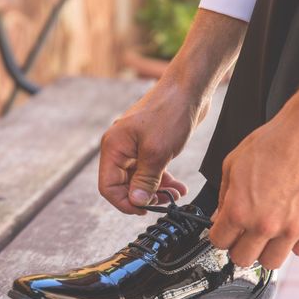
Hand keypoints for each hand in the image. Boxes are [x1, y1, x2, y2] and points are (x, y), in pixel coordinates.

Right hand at [97, 9, 247, 214]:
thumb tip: (135, 202)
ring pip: (138, 180)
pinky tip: (178, 186)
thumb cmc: (170, 112)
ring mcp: (134, 147)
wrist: (189, 88)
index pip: (108, 186)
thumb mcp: (157, 153)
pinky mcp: (149, 146)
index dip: (124, 202)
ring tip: (175, 195)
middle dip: (143, 197)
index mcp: (114, 147)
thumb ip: (145, 180)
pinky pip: (150, 171)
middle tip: (163, 202)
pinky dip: (163, 181)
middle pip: (123, 185)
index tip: (144, 209)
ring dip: (156, 191)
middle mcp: (120, 148)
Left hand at [209, 120, 298, 268]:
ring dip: (266, 250)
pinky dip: (295, 242)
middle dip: (240, 247)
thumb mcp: (232, 166)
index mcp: (238, 211)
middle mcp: (263, 225)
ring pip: (271, 263)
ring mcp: (291, 229)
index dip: (220, 235)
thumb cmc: (271, 144)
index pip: (218, 243)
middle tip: (246, 234)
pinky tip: (291, 225)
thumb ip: (223, 198)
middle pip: (242, 259)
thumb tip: (218, 220)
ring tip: (269, 233)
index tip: (226, 230)